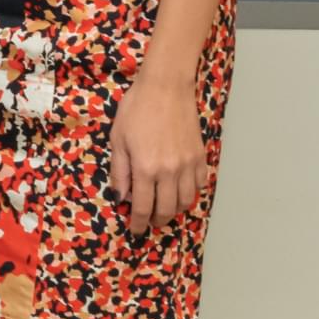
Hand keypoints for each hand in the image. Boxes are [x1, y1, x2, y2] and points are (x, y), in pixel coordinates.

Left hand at [108, 63, 205, 235]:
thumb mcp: (118, 141)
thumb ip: (119, 172)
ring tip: (164, 208)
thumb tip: (120, 197)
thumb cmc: (136, 110)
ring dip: (175, 210)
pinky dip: (191, 193)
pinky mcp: (200, 155)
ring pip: (186, 201)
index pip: (143, 207)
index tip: (136, 230)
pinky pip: (200, 184)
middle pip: (167, 210)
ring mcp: (188, 164)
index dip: (138, 223)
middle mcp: (169, 171)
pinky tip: (180, 190)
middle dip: (157, 221)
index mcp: (145, 168)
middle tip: (149, 222)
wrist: (166, 88)